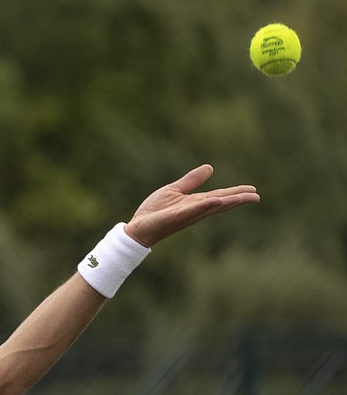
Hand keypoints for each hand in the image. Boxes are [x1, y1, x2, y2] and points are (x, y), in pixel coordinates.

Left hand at [124, 165, 259, 247]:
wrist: (138, 226)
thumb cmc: (155, 211)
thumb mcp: (175, 190)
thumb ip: (192, 181)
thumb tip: (210, 168)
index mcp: (196, 203)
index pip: (220, 196)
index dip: (236, 193)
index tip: (254, 190)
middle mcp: (195, 210)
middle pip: (221, 203)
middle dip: (238, 199)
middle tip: (257, 196)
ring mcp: (187, 214)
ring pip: (211, 207)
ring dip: (227, 202)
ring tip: (243, 197)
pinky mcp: (175, 217)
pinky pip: (192, 210)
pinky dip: (205, 206)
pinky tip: (216, 201)